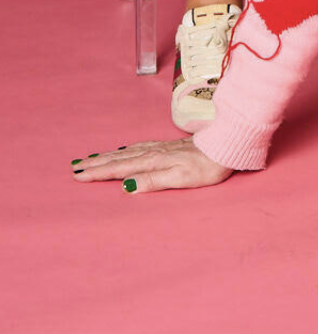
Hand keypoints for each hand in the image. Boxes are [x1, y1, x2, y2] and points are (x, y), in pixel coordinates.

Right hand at [71, 137, 231, 194]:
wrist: (225, 147)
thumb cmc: (206, 167)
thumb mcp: (180, 178)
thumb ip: (152, 181)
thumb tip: (125, 186)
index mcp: (153, 161)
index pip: (119, 168)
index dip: (98, 172)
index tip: (78, 174)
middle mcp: (153, 153)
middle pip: (119, 158)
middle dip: (96, 163)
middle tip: (75, 166)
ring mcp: (160, 148)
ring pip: (127, 152)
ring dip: (107, 156)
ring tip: (91, 158)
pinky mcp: (167, 147)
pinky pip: (138, 148)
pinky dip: (125, 150)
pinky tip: (123, 151)